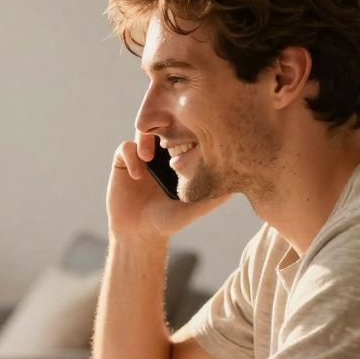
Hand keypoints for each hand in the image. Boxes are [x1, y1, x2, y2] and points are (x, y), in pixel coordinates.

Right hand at [107, 131, 228, 239]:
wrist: (138, 233)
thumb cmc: (168, 221)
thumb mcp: (193, 209)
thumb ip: (213, 198)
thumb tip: (236, 184)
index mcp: (179, 158)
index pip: (185, 133)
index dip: (188, 131)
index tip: (190, 142)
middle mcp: (161, 153)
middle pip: (164, 126)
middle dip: (166, 128)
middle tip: (169, 140)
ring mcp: (142, 156)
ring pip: (145, 131)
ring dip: (146, 139)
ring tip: (149, 158)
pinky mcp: (123, 161)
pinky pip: (126, 147)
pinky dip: (132, 156)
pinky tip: (137, 176)